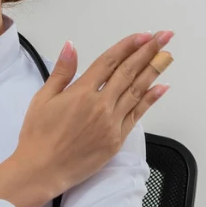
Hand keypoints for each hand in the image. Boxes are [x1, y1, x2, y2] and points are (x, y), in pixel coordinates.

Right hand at [13, 31, 173, 195]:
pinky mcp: (116, 140)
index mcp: (80, 92)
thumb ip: (61, 72)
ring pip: (137, 91)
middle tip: (164, 36)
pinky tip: (161, 87)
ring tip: (167, 55)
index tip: (143, 35)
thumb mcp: (42, 99)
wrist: (42, 170)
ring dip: (154, 71)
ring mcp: (111, 123)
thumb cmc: (37, 137)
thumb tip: (71, 47)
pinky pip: (137, 115)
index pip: (109, 62)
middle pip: (128, 72)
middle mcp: (100, 105)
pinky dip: (150, 100)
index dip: (128, 46)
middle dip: (148, 52)